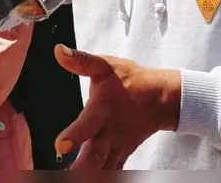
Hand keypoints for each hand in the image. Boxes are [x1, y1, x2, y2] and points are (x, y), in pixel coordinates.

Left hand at [53, 45, 180, 169]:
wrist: (161, 97)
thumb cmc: (130, 79)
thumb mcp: (106, 65)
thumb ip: (81, 61)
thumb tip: (58, 51)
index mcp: (103, 108)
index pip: (88, 123)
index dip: (74, 135)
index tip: (60, 147)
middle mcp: (110, 131)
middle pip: (96, 155)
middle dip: (81, 169)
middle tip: (65, 177)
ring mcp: (118, 145)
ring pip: (103, 168)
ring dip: (89, 176)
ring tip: (68, 182)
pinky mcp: (122, 153)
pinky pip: (113, 172)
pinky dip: (104, 179)